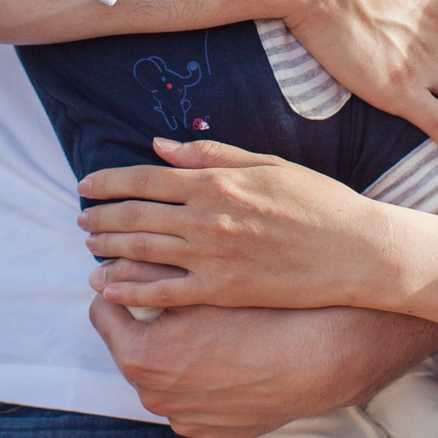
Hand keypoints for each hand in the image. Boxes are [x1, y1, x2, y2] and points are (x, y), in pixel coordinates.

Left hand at [78, 139, 437, 328]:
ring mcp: (211, 257)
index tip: (85, 185)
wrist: (356, 251)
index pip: (145, 178)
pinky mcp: (221, 291)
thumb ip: (210, 155)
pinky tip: (110, 287)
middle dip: (101, 216)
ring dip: (108, 247)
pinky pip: (164, 291)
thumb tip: (160, 146)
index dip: (108, 181)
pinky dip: (131, 288)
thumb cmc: (319, 203)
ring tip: (89, 247)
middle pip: (135, 214)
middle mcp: (206, 218)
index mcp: (216, 182)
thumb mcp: (267, 164)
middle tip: (81, 220)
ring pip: (142, 250)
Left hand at [89, 296, 437, 437]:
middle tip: (181, 303)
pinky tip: (234, 369)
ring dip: (178, 361)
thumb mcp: (195, 285)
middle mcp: (157, 400)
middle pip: (135, 351)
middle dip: (149, 327)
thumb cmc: (261, 310)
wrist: (325, 353)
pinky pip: (198, 412)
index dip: (120, 290)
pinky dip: (208, 393)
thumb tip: (101, 271)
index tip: (139, 278)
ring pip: (167, 383)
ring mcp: (187, 425)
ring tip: (213, 336)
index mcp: (143, 357)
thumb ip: (141, 276)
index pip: (103, 315)